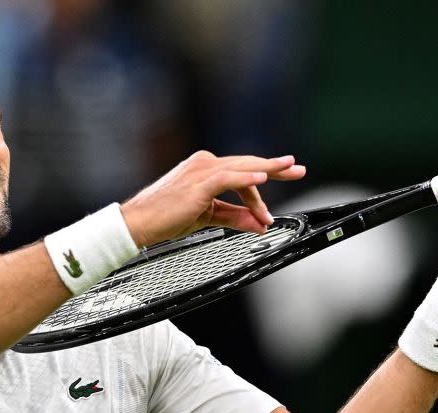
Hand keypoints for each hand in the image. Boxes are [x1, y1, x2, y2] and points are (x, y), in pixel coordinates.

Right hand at [120, 150, 306, 247]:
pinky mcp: (198, 184)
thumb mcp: (208, 218)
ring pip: (241, 168)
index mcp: (206, 170)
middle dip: (275, 167)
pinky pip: (228, 177)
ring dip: (267, 171)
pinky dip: (247, 178)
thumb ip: (235, 217)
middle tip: (298, 168)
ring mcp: (201, 171)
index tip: (279, 191)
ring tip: (289, 169)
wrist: (138, 223)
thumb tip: (261, 224)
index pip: (242, 173)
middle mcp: (204, 164)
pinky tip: (263, 178)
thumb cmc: (167, 218)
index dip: (262, 184)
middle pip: (247, 164)